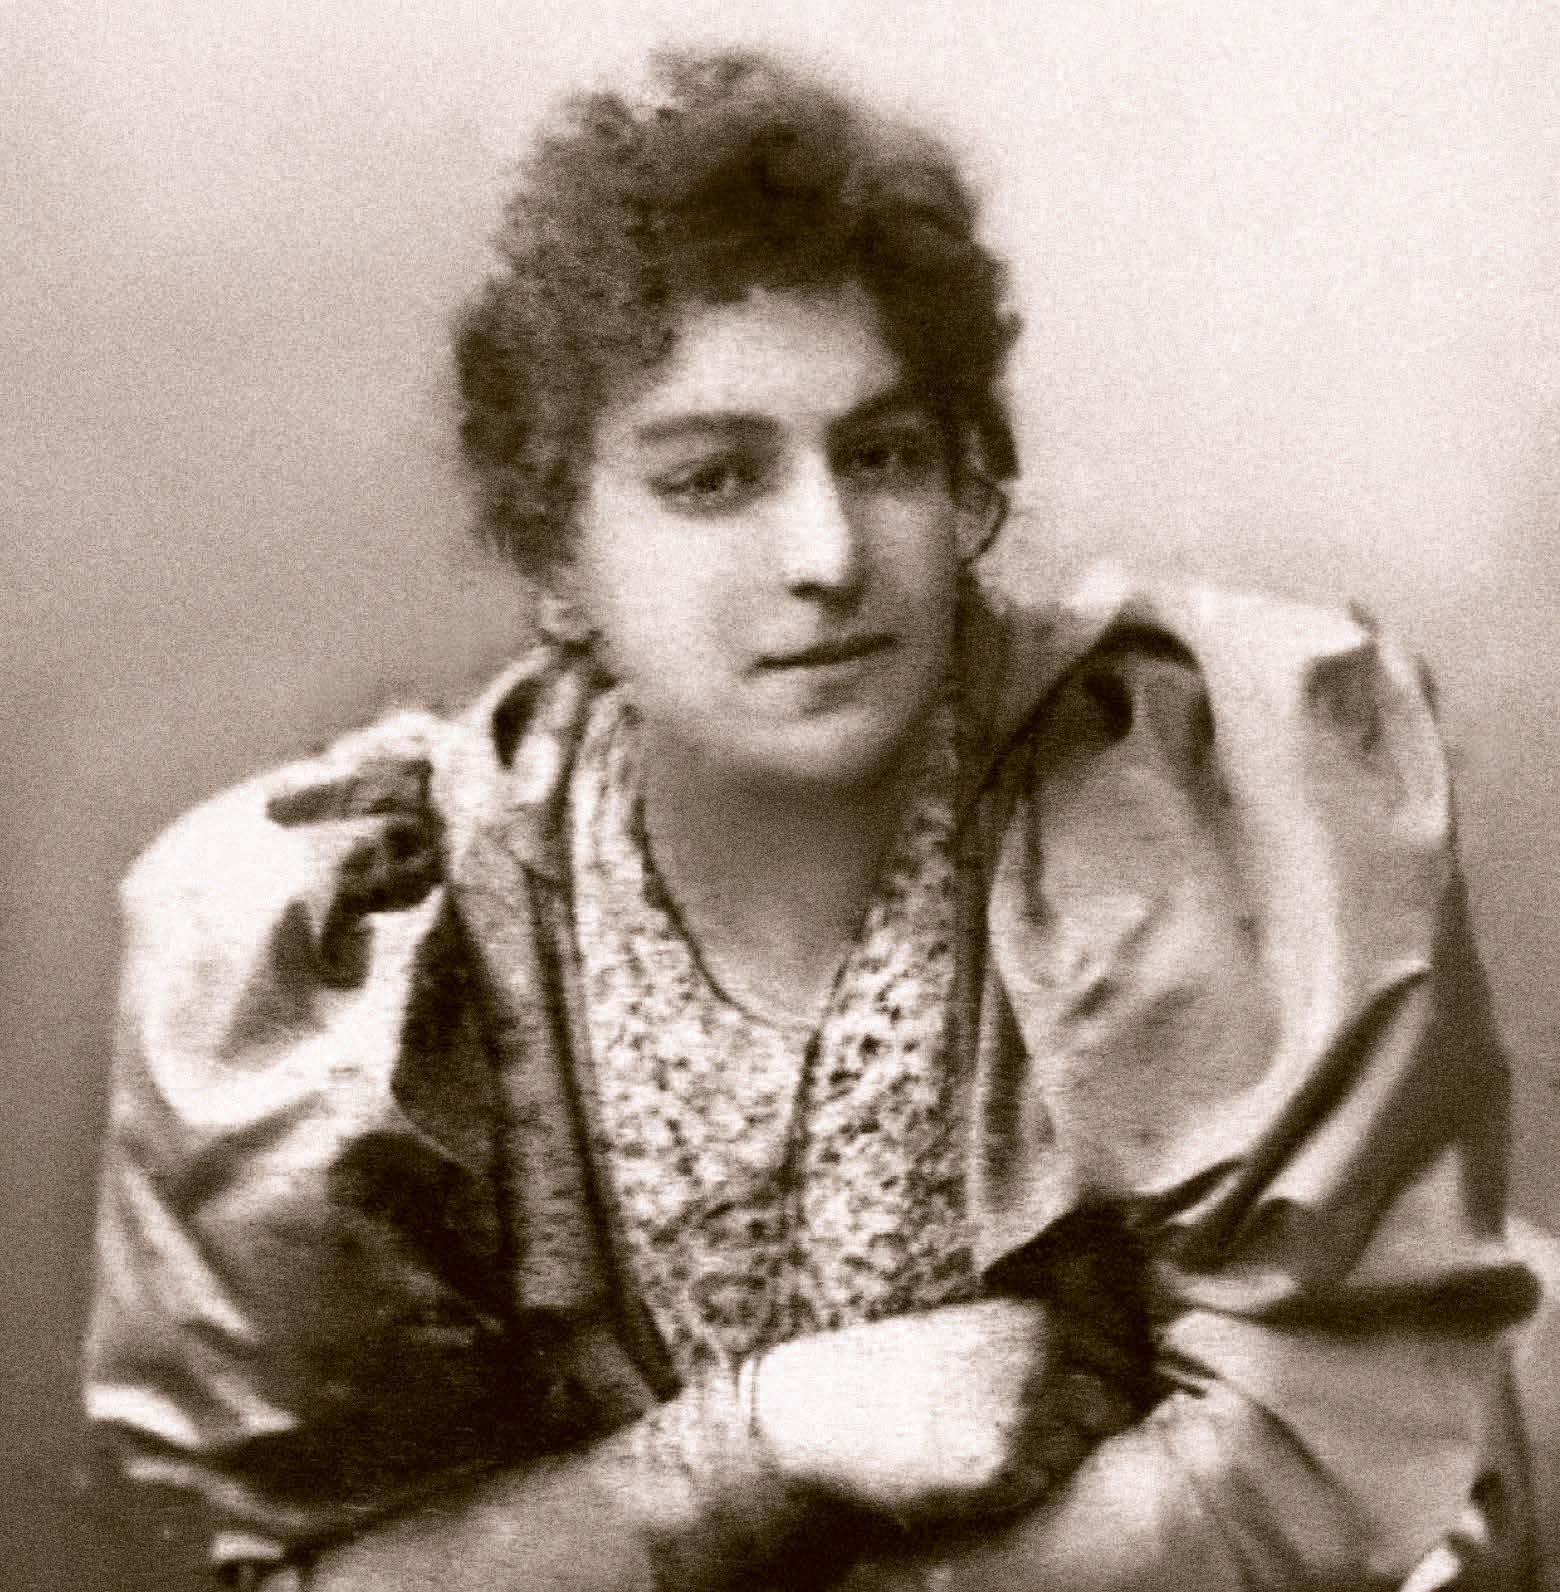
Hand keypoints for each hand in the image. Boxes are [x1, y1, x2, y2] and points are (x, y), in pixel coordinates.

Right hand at [752, 1298, 1129, 1527]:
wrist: (826, 1408)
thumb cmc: (895, 1368)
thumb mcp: (971, 1329)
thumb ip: (1034, 1340)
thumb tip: (1104, 1365)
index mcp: (1033, 1316)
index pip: (1121, 1353)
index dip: (1114, 1381)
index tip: (1092, 1396)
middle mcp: (1039, 1358)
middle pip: (1116, 1405)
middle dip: (1091, 1423)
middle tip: (1040, 1432)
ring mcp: (1025, 1414)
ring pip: (1085, 1450)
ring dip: (1057, 1456)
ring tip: (1000, 1448)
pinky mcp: (1004, 1469)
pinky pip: (1046, 1488)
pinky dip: (1023, 1487)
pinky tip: (977, 1471)